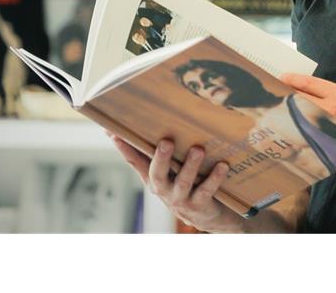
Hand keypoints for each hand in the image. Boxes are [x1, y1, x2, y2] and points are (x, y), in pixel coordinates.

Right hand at [108, 133, 238, 232]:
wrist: (208, 215)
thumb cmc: (188, 185)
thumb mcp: (172, 169)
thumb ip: (163, 151)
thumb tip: (156, 120)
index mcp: (153, 178)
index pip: (134, 161)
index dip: (124, 148)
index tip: (112, 131)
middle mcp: (163, 189)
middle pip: (157, 174)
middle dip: (160, 158)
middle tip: (166, 141)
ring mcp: (180, 199)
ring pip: (183, 182)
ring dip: (190, 165)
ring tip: (198, 149)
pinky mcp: (198, 205)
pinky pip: (206, 191)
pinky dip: (215, 178)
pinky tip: (222, 165)